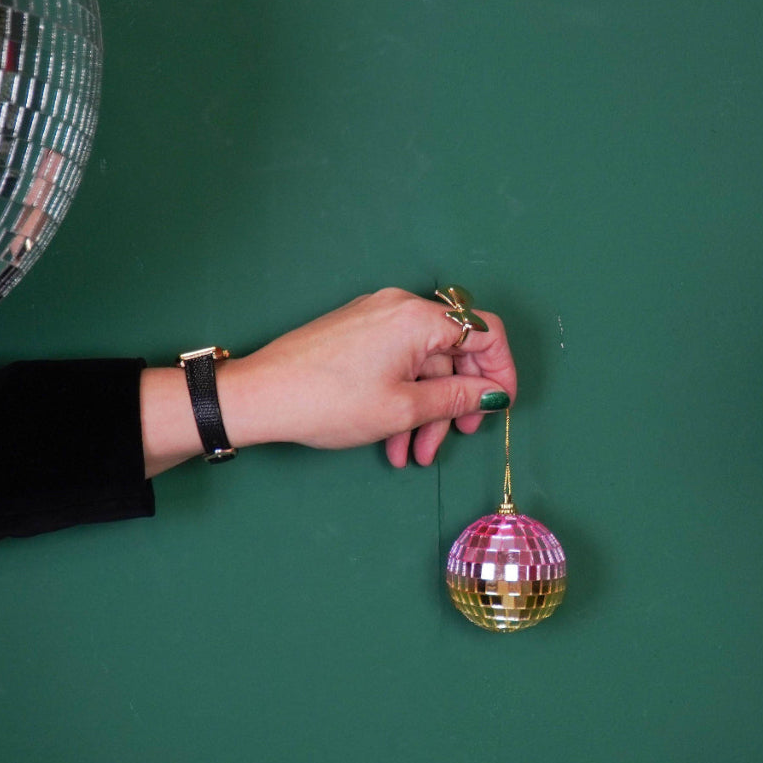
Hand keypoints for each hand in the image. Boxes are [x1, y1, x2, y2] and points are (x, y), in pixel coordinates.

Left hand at [141, 288, 516, 475]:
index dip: (501, 371)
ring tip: (408, 454)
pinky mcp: (357, 333)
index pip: (484, 332)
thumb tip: (493, 394)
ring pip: (420, 366)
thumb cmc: (330, 400)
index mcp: (418, 318)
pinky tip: (389, 439)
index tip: (500, 407)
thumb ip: (456, 398)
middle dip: (452, 404)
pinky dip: (399, 398)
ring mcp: (375, 318)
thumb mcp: (403, 408)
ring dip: (421, 412)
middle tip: (447, 442)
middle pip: (450, 355)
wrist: (260, 397)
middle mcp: (399, 308)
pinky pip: (395, 364)